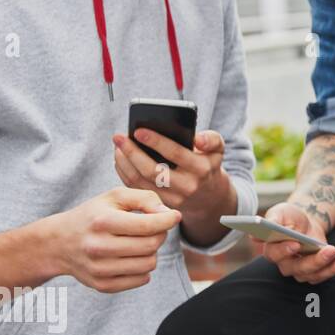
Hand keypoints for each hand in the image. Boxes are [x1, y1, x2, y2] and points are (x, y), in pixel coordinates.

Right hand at [53, 188, 181, 292]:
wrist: (58, 243)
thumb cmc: (93, 215)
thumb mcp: (114, 197)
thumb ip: (145, 198)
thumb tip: (168, 213)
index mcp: (102, 221)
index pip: (149, 225)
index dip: (168, 220)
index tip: (174, 216)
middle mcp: (98, 246)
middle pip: (152, 245)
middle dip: (160, 234)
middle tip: (153, 228)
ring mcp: (99, 269)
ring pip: (149, 264)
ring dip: (151, 252)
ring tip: (140, 242)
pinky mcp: (102, 285)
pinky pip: (142, 280)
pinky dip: (143, 268)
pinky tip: (132, 257)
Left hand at [112, 128, 232, 220]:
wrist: (208, 197)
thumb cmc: (208, 165)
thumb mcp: (217, 150)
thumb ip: (211, 139)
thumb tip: (197, 139)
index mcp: (201, 169)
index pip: (176, 153)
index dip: (156, 141)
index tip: (138, 130)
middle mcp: (187, 186)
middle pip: (152, 170)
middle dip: (132, 152)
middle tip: (118, 137)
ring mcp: (172, 198)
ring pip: (140, 180)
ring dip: (125, 162)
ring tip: (117, 146)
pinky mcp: (159, 203)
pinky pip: (137, 188)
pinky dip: (125, 172)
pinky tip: (120, 159)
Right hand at [255, 202, 334, 285]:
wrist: (304, 223)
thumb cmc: (289, 217)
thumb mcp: (280, 212)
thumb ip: (273, 218)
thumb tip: (269, 224)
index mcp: (270, 249)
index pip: (274, 254)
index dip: (284, 251)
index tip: (296, 244)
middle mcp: (284, 264)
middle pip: (298, 268)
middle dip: (316, 261)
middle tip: (330, 250)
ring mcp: (301, 270)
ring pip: (315, 275)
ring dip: (332, 267)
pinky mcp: (316, 271)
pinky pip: (328, 271)